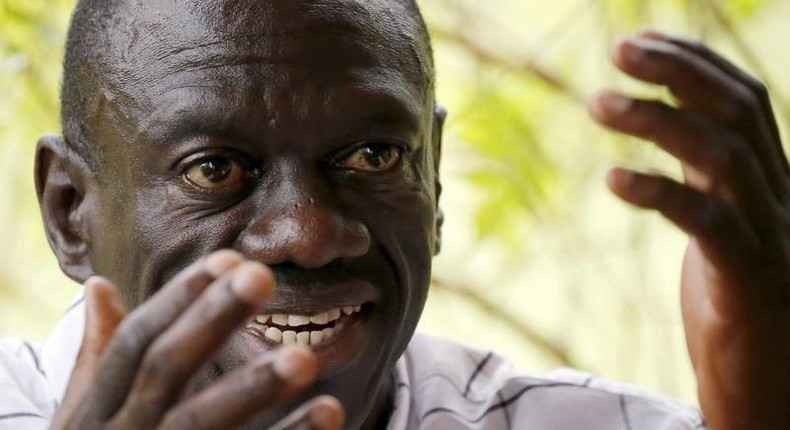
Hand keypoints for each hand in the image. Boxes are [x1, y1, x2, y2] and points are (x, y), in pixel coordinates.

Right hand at [50, 250, 343, 429]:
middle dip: (212, 320)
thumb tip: (98, 284)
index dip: (179, 298)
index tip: (229, 257)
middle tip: (263, 275)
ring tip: (305, 356)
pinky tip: (329, 411)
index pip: (136, 341)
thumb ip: (97, 356)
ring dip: (253, 388)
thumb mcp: (84, 416)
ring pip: (201, 424)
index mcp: (97, 408)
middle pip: (167, 369)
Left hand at [590, 30, 789, 429]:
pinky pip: (707, 221)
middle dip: (679, 70)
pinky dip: (660, 192)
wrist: (772, 389)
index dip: (697, 62)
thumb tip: (665, 135)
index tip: (643, 39)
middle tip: (618, 49)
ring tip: (598, 101)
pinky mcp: (749, 280)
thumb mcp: (716, 230)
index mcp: (767, 184)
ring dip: (657, 119)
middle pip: (739, 111)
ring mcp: (769, 236)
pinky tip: (614, 178)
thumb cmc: (737, 309)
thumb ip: (702, 182)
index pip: (746, 101)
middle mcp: (777, 199)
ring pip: (724, 154)